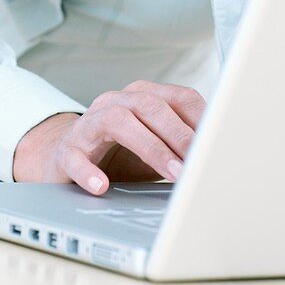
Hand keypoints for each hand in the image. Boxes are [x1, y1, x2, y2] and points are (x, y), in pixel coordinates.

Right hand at [11, 79, 206, 195]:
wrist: (66, 159)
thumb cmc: (119, 154)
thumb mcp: (154, 149)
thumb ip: (179, 149)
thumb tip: (217, 163)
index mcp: (142, 97)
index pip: (178, 97)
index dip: (201, 119)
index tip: (218, 143)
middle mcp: (116, 102)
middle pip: (150, 106)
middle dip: (179, 134)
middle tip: (198, 162)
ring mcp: (89, 123)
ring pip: (118, 121)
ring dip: (150, 147)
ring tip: (172, 174)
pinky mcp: (68, 150)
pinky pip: (76, 156)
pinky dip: (89, 171)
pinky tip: (102, 186)